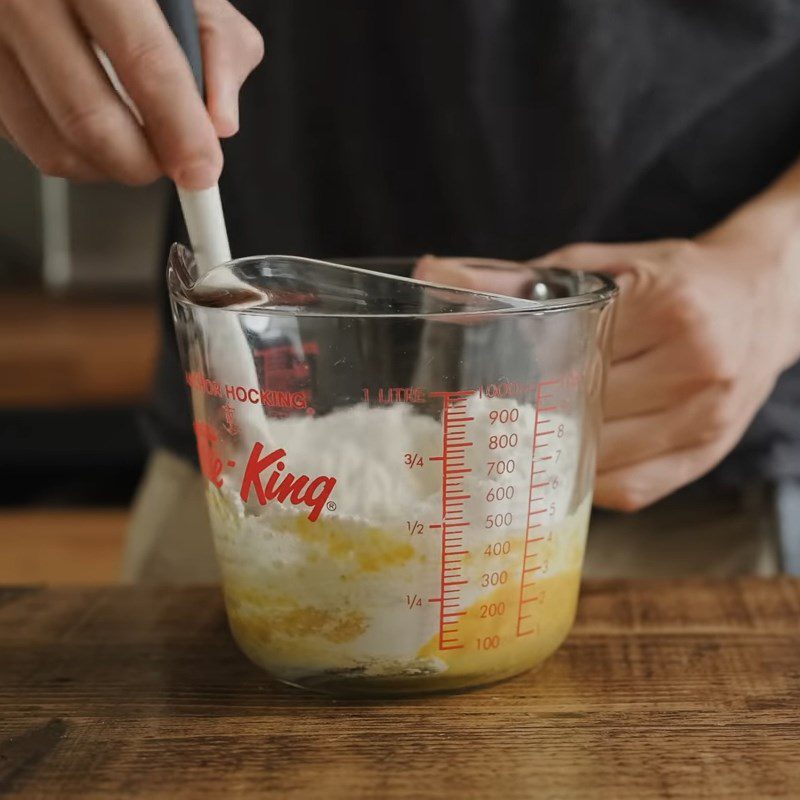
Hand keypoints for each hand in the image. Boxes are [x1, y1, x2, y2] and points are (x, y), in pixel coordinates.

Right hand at [0, 0, 263, 187]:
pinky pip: (26, 143)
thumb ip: (218, 46)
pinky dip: (72, 152)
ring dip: (109, 168)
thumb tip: (221, 123)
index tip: (202, 171)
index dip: (181, 132)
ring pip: (54, 148)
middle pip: (91, 121)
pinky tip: (91, 121)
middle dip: (145, 164)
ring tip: (135, 142)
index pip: (146, 64)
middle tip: (173, 164)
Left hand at [414, 219, 799, 510]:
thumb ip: (520, 278)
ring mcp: (707, 420)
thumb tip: (435, 275)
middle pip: (584, 412)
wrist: (763, 298)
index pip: (569, 358)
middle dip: (531, 421)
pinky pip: (632, 490)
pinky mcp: (707, 455)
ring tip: (521, 448)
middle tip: (488, 423)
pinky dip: (589, 483)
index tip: (475, 393)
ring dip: (555, 459)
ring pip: (604, 460)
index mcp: (667, 309)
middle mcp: (696, 368)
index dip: (518, 381)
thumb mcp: (601, 264)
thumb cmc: (675, 277)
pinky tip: (567, 467)